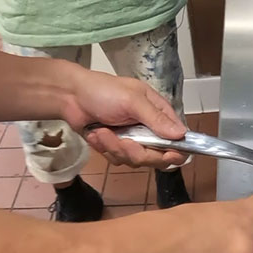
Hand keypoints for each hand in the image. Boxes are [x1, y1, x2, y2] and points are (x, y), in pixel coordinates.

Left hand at [61, 68, 188, 168]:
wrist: (71, 97)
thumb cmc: (103, 91)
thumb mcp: (132, 101)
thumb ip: (156, 118)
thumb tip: (181, 134)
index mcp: (158, 114)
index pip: (178, 138)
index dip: (176, 151)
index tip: (167, 156)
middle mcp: (148, 129)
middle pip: (156, 156)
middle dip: (137, 152)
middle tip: (124, 141)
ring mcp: (132, 140)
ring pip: (134, 160)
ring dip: (115, 148)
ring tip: (102, 131)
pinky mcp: (115, 147)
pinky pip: (117, 160)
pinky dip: (105, 148)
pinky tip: (96, 134)